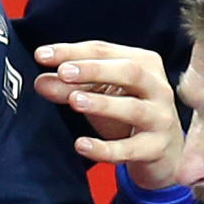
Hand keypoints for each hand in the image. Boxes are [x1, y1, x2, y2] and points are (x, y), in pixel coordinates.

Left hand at [31, 40, 180, 180]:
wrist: (163, 153)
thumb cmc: (128, 116)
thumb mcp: (99, 96)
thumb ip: (71, 88)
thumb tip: (40, 82)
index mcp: (144, 63)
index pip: (105, 51)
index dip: (73, 52)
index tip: (41, 55)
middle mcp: (157, 87)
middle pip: (128, 71)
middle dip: (94, 70)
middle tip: (63, 72)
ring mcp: (161, 118)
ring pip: (133, 108)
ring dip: (102, 103)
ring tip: (74, 101)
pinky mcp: (157, 148)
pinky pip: (130, 148)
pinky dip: (105, 148)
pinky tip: (82, 145)